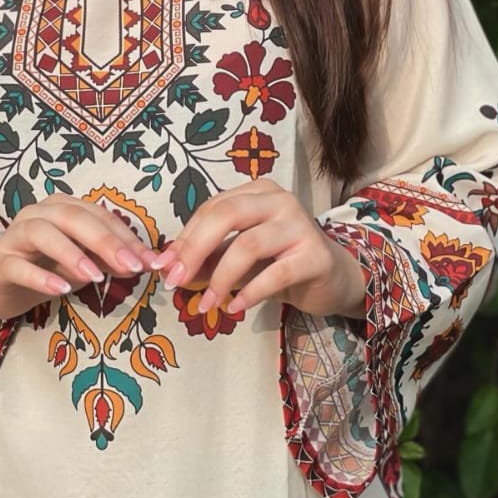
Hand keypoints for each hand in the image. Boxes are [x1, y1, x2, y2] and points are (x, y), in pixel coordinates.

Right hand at [0, 195, 158, 325]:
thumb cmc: (42, 268)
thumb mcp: (81, 265)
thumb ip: (107, 261)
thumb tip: (143, 264)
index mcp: (62, 207)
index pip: (99, 216)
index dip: (126, 237)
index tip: (150, 261)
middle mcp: (38, 213)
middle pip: (73, 218)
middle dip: (105, 241)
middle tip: (131, 266)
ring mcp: (15, 235)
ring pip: (44, 233)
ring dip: (73, 254)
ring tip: (96, 277)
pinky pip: (18, 266)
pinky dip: (41, 277)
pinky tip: (61, 290)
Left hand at [149, 178, 366, 319]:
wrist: (332, 278)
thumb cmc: (280, 262)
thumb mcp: (239, 257)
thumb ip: (208, 258)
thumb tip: (170, 269)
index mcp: (257, 192)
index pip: (212, 208)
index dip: (184, 238)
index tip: (164, 267)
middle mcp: (278, 200)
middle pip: (226, 215)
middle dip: (194, 249)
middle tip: (175, 280)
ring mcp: (299, 224)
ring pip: (248, 244)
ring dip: (220, 277)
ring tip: (207, 303)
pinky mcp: (315, 255)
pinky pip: (275, 273)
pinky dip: (250, 292)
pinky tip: (235, 306)